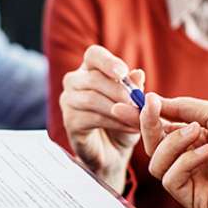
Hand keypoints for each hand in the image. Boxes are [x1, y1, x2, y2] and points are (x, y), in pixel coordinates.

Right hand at [60, 45, 144, 192]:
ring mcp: (68, 102)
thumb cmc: (122, 122)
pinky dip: (114, 123)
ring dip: (118, 109)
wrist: (113, 152)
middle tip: (139, 103)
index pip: (94, 55)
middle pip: (93, 78)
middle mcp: (74, 82)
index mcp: (90, 70)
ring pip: (91, 98)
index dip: (107, 61)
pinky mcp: (69, 122)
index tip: (123, 72)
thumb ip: (134, 88)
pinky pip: (91, 118)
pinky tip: (130, 128)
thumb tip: (138, 73)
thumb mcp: (133, 104)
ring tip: (138, 119)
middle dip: (119, 91)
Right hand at [125, 94, 207, 207]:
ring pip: (157, 165)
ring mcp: (193, 183)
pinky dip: (184, 162)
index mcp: (197, 141)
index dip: (145, 120)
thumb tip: (151, 101)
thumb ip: (181, 109)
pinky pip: (171, 181)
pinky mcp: (196, 201)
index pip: (161, 132)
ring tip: (198, 133)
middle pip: (153, 149)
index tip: (131, 104)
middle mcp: (192, 162)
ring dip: (172, 144)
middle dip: (149, 128)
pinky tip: (207, 152)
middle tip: (152, 109)